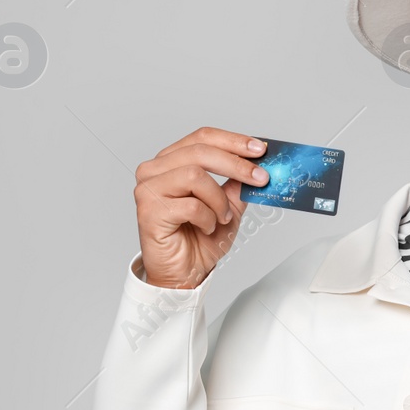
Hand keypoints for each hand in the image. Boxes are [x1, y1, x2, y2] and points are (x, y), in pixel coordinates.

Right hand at [134, 128, 267, 288]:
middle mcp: (155, 170)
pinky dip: (207, 218)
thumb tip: (259, 162)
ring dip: (218, 200)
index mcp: (172, 161)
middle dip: (236, 164)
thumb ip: (239, 182)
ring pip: (194, 175)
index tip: (260, 149)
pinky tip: (206, 228)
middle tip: (261, 178)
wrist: (185, 272)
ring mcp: (148, 188)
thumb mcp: (229, 204)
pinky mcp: (148, 210)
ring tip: (222, 218)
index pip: (202, 137)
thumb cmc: (201, 238)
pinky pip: (190, 205)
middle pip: (200, 151)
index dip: (233, 141)